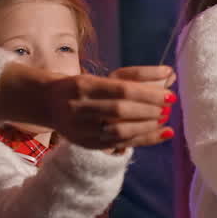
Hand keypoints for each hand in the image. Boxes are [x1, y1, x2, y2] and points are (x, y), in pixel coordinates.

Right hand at [0, 62, 175, 149]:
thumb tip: (169, 74)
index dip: (148, 93)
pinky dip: (144, 139)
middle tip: (169, 105)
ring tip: (165, 119)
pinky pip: (119, 144)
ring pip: (120, 130)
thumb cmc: (81, 86)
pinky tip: (162, 133)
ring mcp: (81, 128)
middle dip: (149, 109)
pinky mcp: (86, 143)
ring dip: (147, 126)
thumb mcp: (102, 77)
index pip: (122, 89)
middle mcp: (80, 107)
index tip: (169, 92)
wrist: (47, 103)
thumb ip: (134, 78)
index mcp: (85, 84)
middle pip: (121, 110)